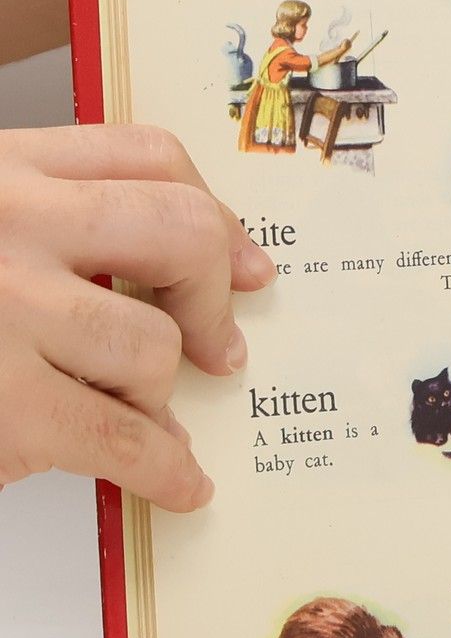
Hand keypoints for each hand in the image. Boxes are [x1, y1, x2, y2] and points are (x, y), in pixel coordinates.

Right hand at [0, 126, 277, 512]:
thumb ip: (32, 227)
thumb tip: (152, 279)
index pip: (144, 156)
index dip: (213, 212)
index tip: (240, 259)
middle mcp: (4, 223)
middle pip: (179, 232)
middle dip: (212, 295)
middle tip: (219, 344)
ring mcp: (5, 311)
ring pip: (152, 345)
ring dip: (155, 391)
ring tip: (136, 414)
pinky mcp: (5, 408)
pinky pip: (124, 437)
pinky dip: (163, 467)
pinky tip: (175, 481)